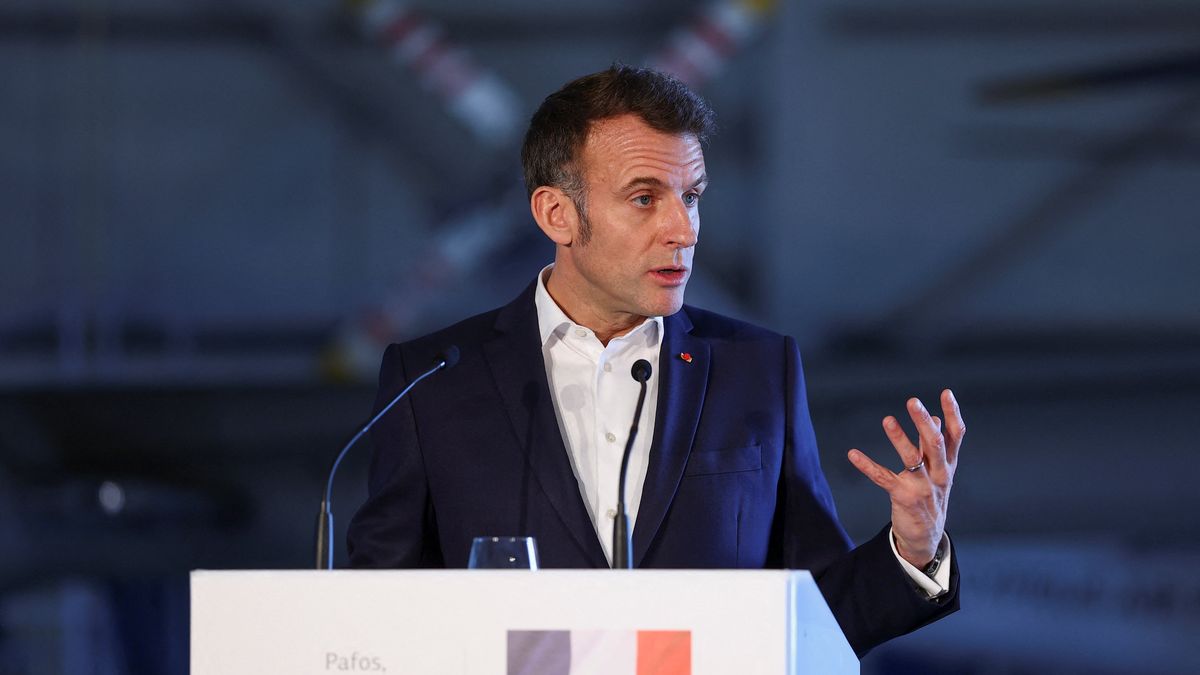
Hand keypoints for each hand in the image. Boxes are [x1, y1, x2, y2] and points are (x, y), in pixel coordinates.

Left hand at [847, 389, 963, 567]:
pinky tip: (853, 454)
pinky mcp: (903, 497)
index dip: (952, 414)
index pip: (955, 436)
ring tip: (887, 420)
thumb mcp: (939, 471)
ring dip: (899, 438)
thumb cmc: (931, 497)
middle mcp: (939, 474)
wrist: (926, 537)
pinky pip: (883, 478)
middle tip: (912, 401)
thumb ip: (936, 446)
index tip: (946, 392)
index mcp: (948, 465)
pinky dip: (867, 465)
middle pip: (935, 444)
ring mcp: (922, 486)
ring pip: (911, 458)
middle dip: (923, 422)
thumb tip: (935, 417)